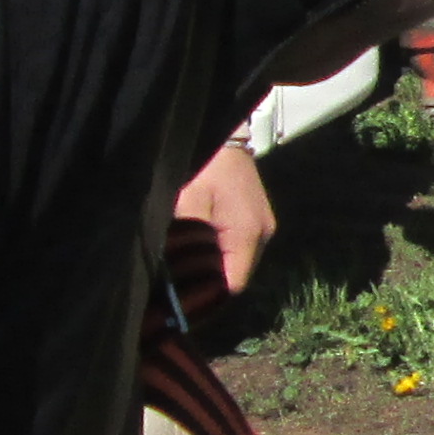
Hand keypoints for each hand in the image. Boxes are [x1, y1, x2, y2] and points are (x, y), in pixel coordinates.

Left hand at [175, 144, 275, 298]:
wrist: (225, 132)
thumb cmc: (204, 166)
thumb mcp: (186, 201)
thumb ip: (182, 240)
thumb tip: (170, 273)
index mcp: (246, 233)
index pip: (233, 284)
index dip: (209, 297)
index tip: (181, 302)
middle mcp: (262, 234)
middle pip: (238, 276)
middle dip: (210, 284)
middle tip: (179, 290)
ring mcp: (263, 225)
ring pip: (240, 262)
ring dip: (217, 268)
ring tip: (187, 272)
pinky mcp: (258, 216)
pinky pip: (241, 246)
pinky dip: (223, 253)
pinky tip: (201, 251)